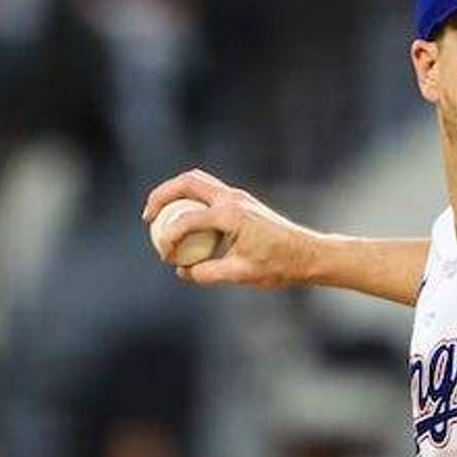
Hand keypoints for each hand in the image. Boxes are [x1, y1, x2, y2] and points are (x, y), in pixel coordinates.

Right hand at [142, 168, 316, 288]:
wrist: (309, 254)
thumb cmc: (280, 265)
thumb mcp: (241, 275)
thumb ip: (208, 273)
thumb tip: (183, 271)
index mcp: (231, 214)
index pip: (187, 220)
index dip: (169, 239)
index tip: (166, 257)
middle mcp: (233, 199)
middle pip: (187, 182)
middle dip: (161, 196)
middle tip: (148, 217)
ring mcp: (239, 197)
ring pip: (198, 182)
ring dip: (175, 193)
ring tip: (160, 215)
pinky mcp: (243, 202)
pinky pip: (209, 193)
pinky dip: (191, 201)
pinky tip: (185, 222)